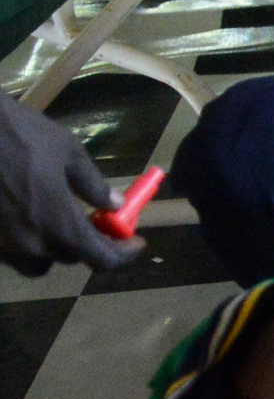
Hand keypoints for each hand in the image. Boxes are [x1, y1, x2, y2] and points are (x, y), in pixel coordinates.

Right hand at [0, 93, 143, 274]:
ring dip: (53, 247)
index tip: (135, 242)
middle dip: (88, 243)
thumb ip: (93, 185)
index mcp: (60, 226)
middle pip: (70, 258)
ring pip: (36, 262)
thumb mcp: (69, 153)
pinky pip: (11, 252)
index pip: (103, 259)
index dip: (124, 254)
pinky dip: (25, 241)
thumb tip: (114, 205)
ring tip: (59, 221)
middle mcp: (31, 244)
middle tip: (97, 221)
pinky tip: (28, 214)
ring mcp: (3, 244)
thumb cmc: (21, 136)